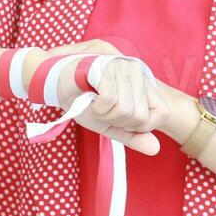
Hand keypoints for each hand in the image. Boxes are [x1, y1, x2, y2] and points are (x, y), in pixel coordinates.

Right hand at [40, 39, 170, 155]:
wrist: (53, 84)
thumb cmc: (83, 102)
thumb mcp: (111, 125)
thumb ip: (133, 136)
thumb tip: (156, 149)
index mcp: (144, 82)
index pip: (162, 114)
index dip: (139, 126)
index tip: (118, 118)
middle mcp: (137, 70)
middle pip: (140, 117)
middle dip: (116, 121)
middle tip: (100, 108)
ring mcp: (123, 66)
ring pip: (126, 111)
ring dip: (104, 115)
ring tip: (93, 102)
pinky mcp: (107, 67)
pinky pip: (111, 101)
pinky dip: (96, 108)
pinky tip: (87, 98)